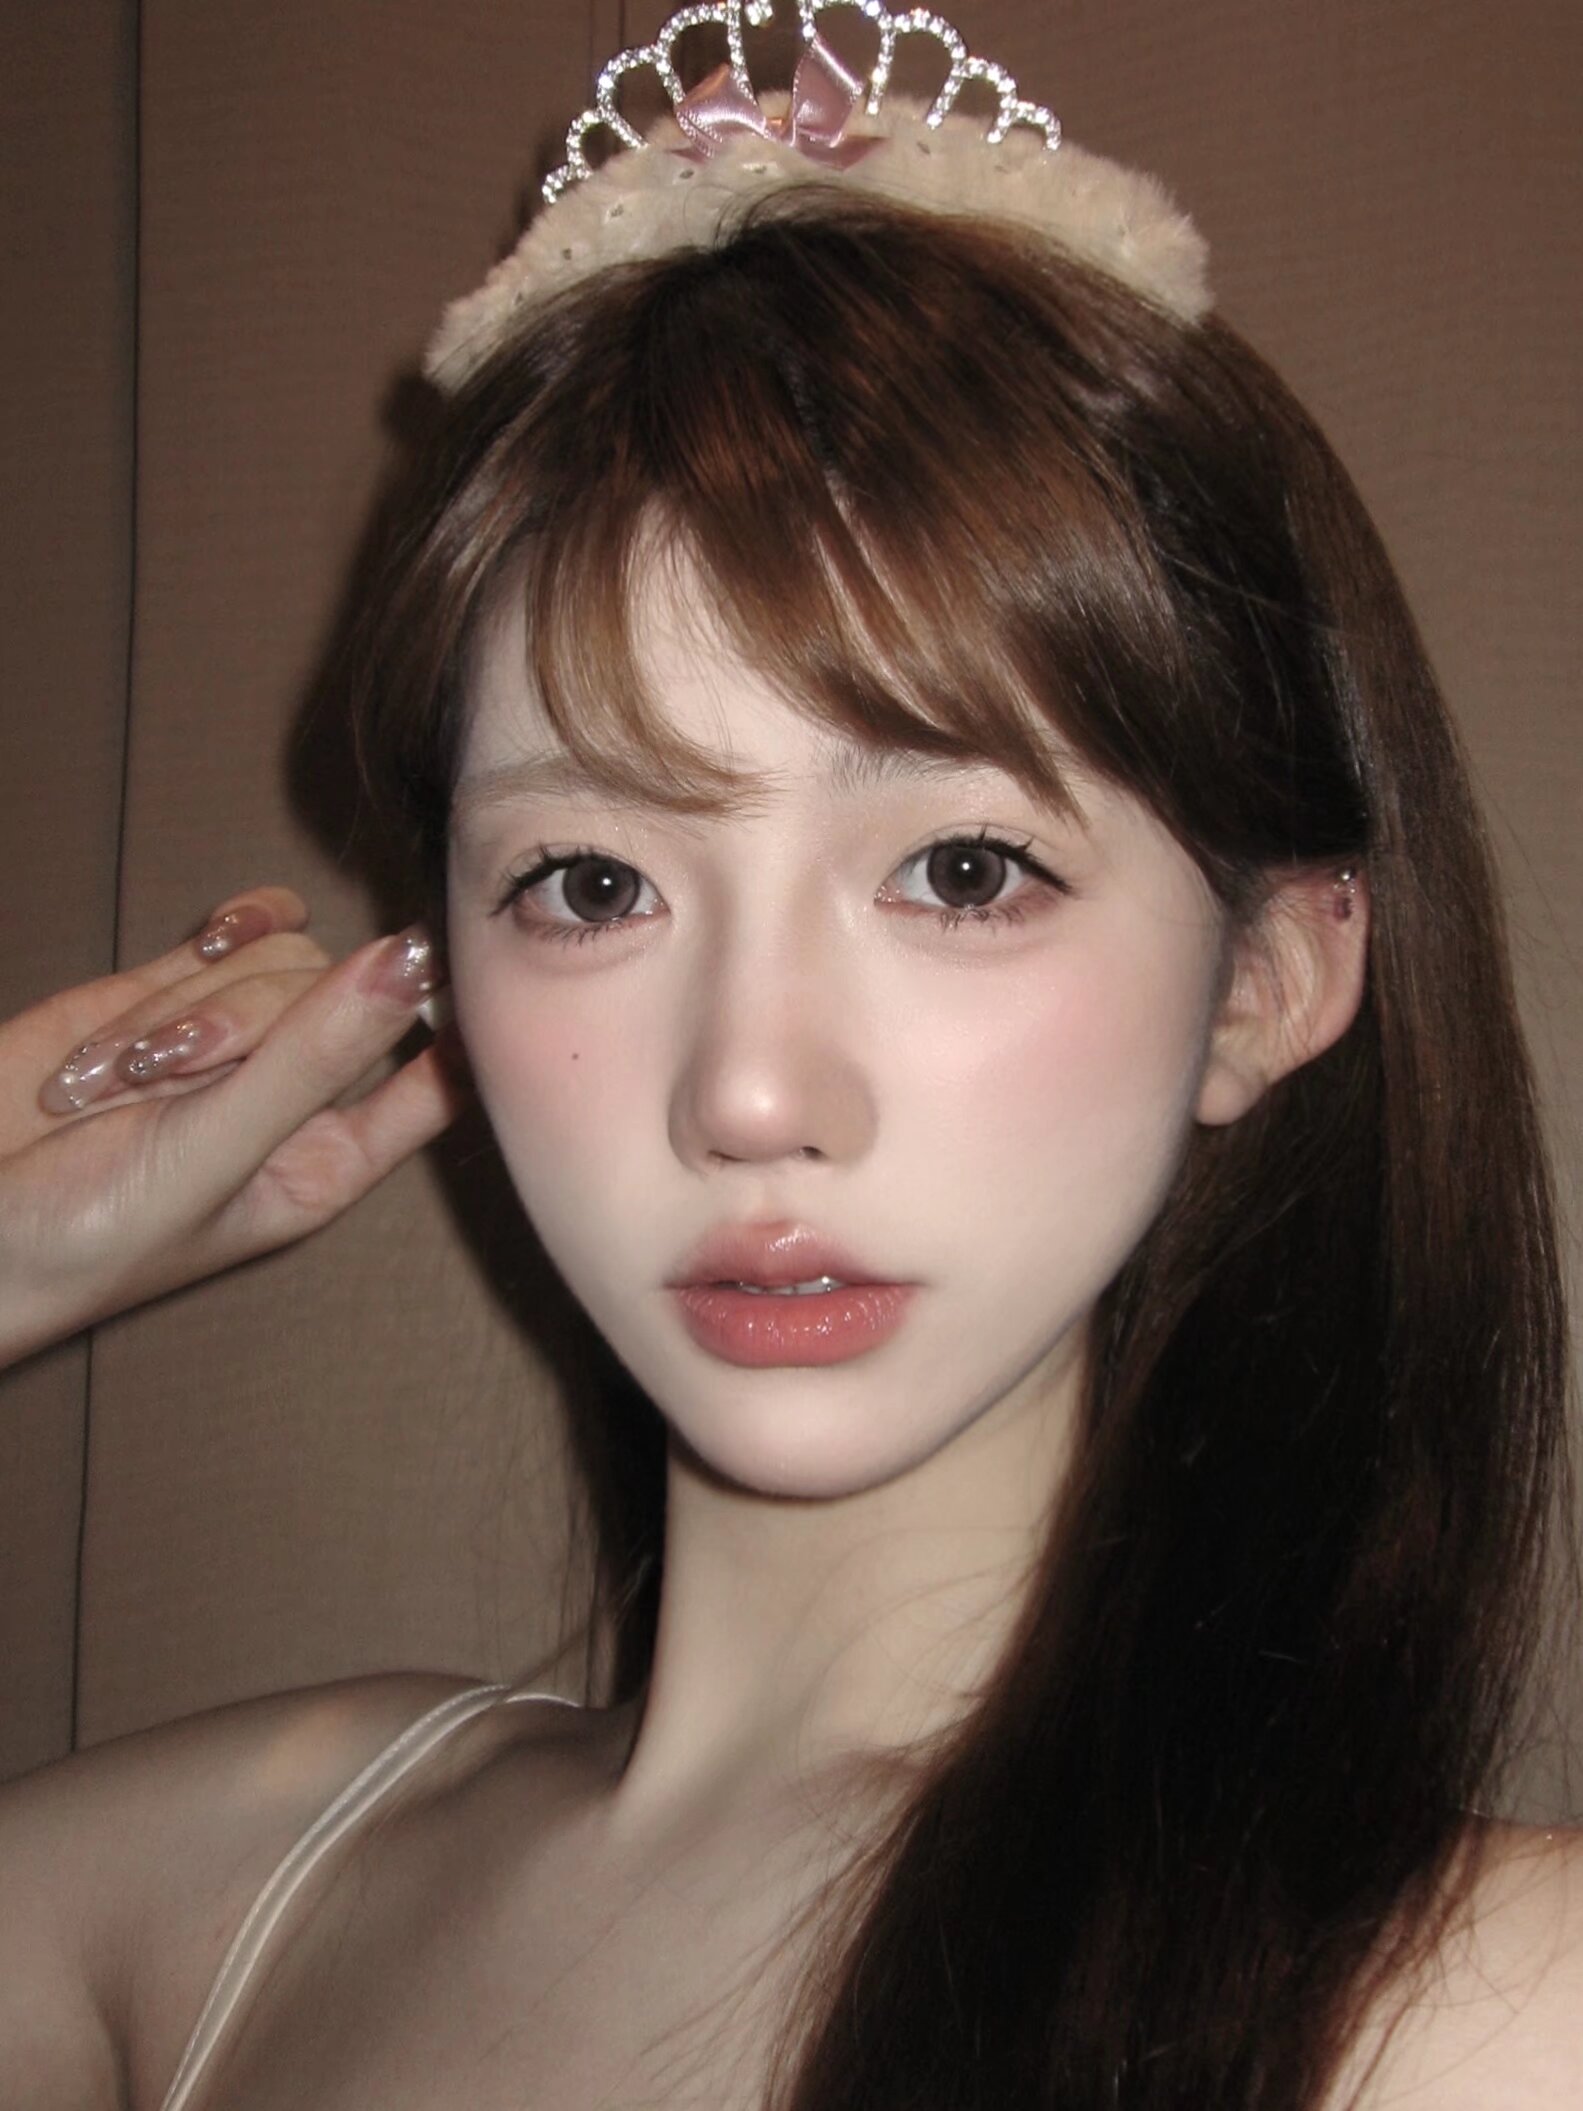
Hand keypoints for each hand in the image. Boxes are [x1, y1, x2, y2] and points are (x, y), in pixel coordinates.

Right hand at [0, 888, 466, 1367]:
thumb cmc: (80, 1237)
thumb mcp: (209, 1154)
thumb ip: (310, 1057)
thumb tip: (407, 965)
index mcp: (326, 1164)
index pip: (434, 1081)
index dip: (453, 1019)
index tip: (450, 965)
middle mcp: (294, 1101)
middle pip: (338, 1000)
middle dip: (247, 1023)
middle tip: (164, 1077)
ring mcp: (233, 1040)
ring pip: (281, 962)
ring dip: (191, 1003)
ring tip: (114, 1077)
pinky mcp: (171, 991)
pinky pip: (246, 929)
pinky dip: (226, 929)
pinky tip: (202, 939)